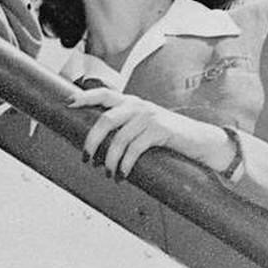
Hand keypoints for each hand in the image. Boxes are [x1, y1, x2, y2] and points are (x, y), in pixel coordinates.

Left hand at [66, 84, 235, 179]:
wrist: (200, 140)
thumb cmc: (168, 136)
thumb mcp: (144, 125)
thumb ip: (125, 126)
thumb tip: (98, 145)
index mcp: (131, 102)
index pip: (103, 94)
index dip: (85, 97)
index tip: (68, 103)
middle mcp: (138, 105)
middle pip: (106, 118)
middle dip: (92, 140)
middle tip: (86, 158)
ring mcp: (149, 116)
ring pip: (119, 138)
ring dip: (110, 159)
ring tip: (109, 173)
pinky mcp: (160, 129)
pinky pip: (135, 148)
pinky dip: (126, 163)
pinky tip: (123, 174)